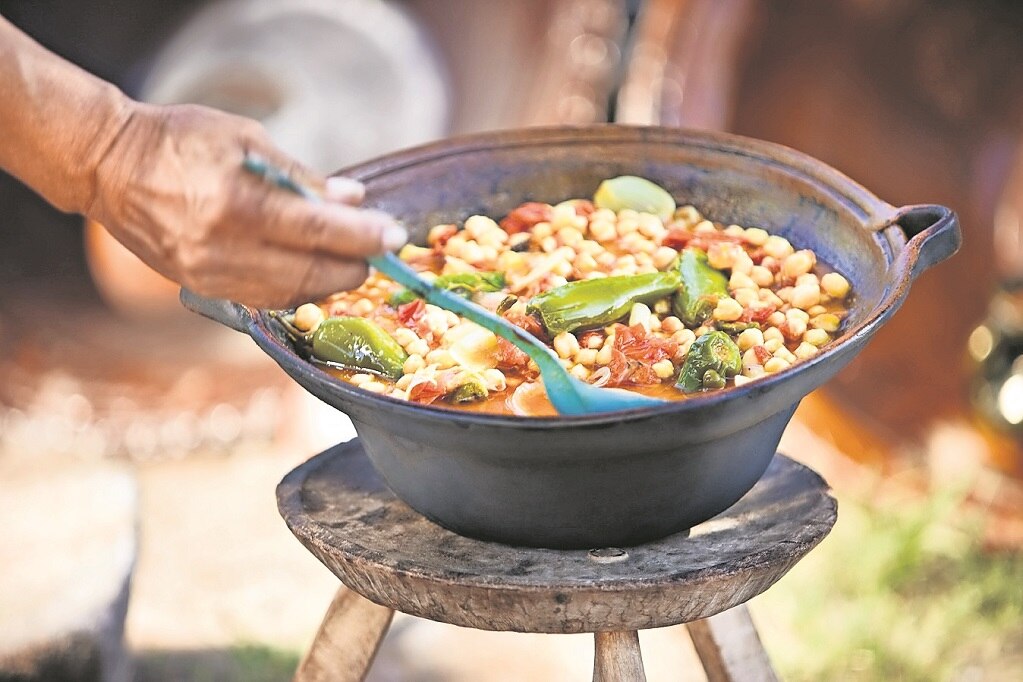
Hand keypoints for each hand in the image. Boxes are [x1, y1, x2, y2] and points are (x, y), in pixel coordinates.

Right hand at [87, 102, 406, 307]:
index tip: (393, 235)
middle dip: (354, 265)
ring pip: (291, 292)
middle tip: (377, 249)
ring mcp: (210, 274)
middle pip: (311, 271)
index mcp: (236, 202)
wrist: (108, 167)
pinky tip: (313, 270)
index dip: (362, 236)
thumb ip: (302, 176)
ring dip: (329, 279)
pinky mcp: (201, 288)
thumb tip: (353, 198)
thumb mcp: (245, 139)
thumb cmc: (179, 140)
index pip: (317, 230)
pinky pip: (265, 298)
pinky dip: (298, 286)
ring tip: (349, 259)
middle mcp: (223, 247)